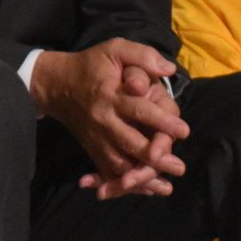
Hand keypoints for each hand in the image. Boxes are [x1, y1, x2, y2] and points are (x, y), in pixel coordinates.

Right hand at [32, 39, 188, 197]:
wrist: (55, 84)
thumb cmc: (90, 65)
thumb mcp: (114, 49)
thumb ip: (141, 56)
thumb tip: (167, 69)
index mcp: (111, 96)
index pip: (140, 111)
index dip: (163, 121)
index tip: (184, 131)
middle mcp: (103, 120)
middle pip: (130, 143)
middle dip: (155, 157)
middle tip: (178, 166)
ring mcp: (96, 137)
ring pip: (118, 163)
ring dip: (141, 177)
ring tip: (164, 186)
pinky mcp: (91, 148)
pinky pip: (106, 170)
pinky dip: (122, 184)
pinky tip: (141, 191)